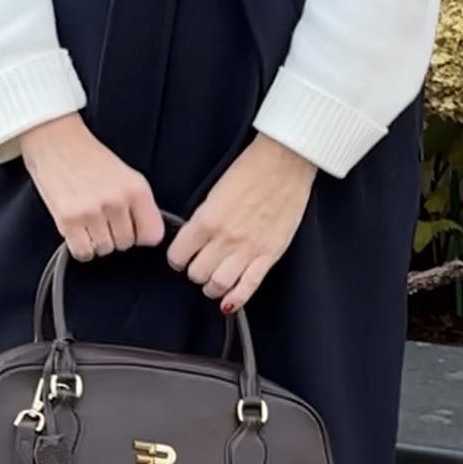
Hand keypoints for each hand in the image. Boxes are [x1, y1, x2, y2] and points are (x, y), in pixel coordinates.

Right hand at [21, 113, 164, 260]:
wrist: (55, 141)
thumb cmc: (89, 158)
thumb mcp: (125, 175)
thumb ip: (140, 205)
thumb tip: (148, 237)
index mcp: (136, 189)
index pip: (152, 235)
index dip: (141, 235)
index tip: (131, 227)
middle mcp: (116, 201)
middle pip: (126, 244)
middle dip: (115, 235)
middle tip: (103, 217)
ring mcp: (91, 212)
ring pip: (105, 249)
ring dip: (97, 241)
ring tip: (88, 220)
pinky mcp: (68, 221)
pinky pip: (83, 253)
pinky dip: (82, 248)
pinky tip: (78, 231)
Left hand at [167, 134, 316, 312]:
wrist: (285, 161)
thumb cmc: (251, 169)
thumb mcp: (215, 192)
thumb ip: (203, 220)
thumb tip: (193, 240)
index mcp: (206, 220)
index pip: (178, 256)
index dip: (177, 259)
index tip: (181, 258)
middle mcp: (224, 239)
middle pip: (196, 274)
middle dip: (194, 272)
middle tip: (199, 266)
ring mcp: (248, 249)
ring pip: (218, 285)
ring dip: (211, 287)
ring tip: (213, 282)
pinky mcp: (269, 254)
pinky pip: (248, 287)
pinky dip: (235, 299)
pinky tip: (228, 301)